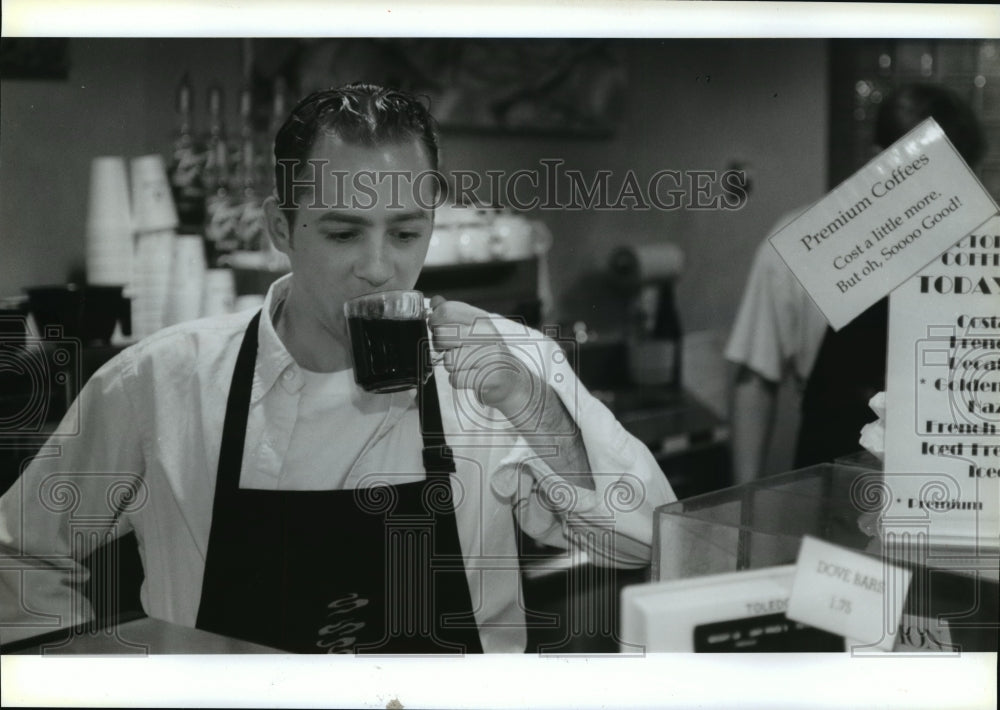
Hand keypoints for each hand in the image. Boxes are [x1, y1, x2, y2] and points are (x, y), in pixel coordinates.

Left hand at [427, 296, 536, 412]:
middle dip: (440, 346)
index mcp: (481, 319)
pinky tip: (470, 375)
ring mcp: (488, 356)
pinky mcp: (486, 377)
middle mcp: (486, 334)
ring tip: (466, 364)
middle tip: (452, 349)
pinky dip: (458, 380)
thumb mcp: (473, 328)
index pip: (446, 311)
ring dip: (451, 366)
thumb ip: (452, 314)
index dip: (434, 321)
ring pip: (448, 360)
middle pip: (442, 335)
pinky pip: (455, 379)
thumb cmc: (489, 353)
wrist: (512, 379)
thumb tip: (436, 301)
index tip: (437, 328)